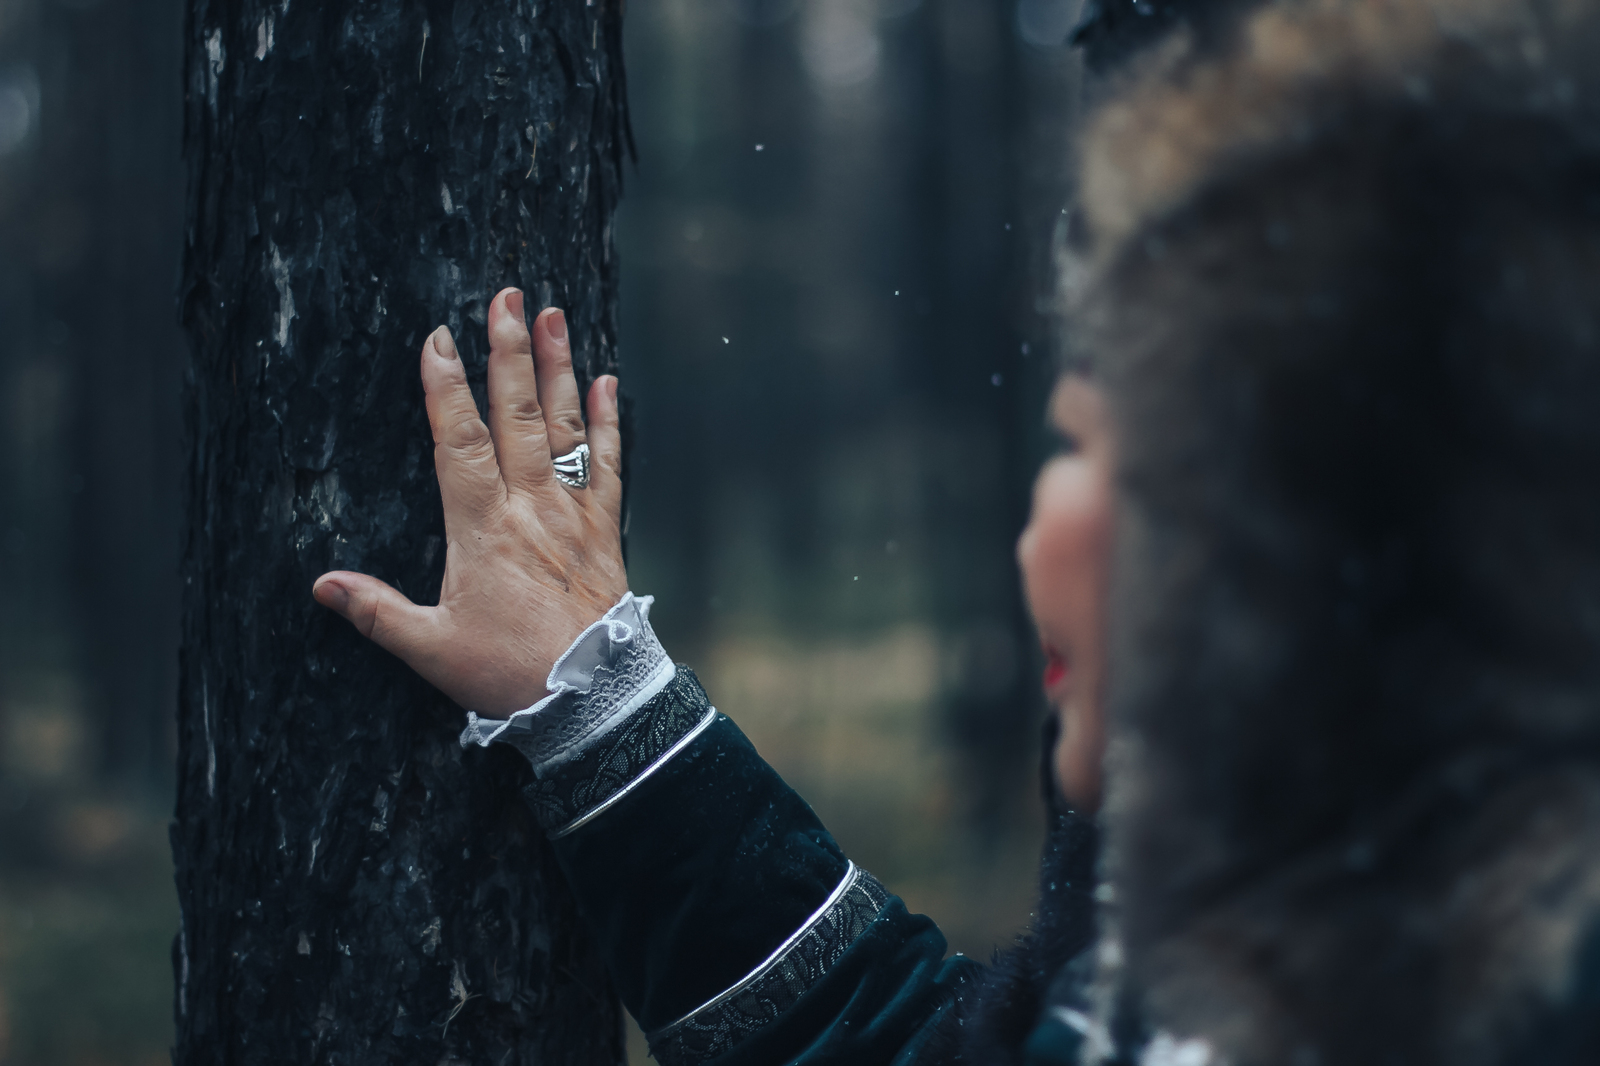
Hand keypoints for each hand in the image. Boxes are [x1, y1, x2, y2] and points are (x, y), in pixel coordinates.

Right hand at [312, 288, 628, 714]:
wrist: (594, 699)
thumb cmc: (511, 675)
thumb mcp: (431, 648)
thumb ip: (376, 612)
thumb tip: (322, 585)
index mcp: (483, 528)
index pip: (459, 442)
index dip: (446, 387)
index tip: (439, 337)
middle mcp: (531, 508)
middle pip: (519, 416)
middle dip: (510, 352)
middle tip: (509, 296)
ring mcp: (573, 515)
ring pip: (565, 428)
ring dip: (559, 369)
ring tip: (555, 316)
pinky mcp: (605, 531)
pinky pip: (608, 466)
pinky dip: (607, 423)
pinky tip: (606, 384)